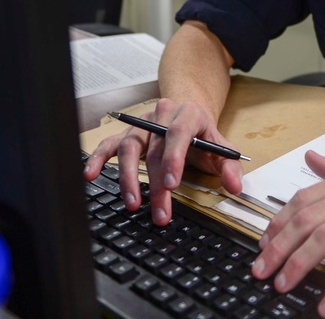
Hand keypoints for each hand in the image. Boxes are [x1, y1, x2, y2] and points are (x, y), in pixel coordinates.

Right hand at [84, 97, 243, 224]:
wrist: (187, 111)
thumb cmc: (203, 134)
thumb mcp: (222, 147)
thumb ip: (230, 166)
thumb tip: (234, 186)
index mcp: (188, 114)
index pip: (178, 133)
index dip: (174, 158)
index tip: (171, 184)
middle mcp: (161, 116)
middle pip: (155, 149)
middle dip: (156, 184)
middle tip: (159, 213)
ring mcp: (142, 124)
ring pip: (130, 147)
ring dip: (129, 177)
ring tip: (132, 203)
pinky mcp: (128, 133)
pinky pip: (110, 144)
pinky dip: (99, 159)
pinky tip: (90, 174)